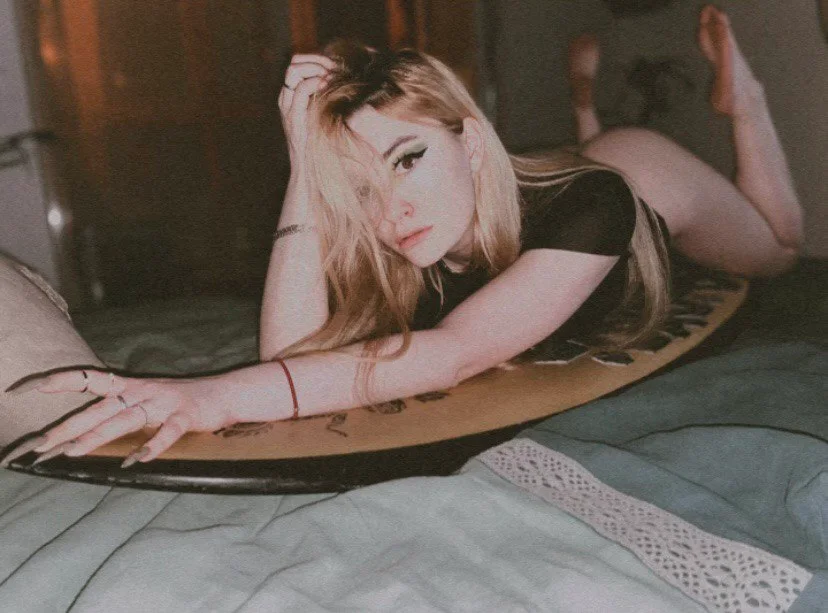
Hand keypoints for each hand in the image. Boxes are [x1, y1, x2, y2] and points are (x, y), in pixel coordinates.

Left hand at [1, 369, 236, 467]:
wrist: (225, 393)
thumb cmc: (180, 401)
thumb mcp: (145, 401)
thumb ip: (116, 412)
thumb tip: (78, 433)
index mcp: (129, 386)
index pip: (86, 379)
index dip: (55, 382)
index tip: (22, 389)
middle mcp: (141, 392)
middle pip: (97, 408)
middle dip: (66, 426)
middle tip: (37, 445)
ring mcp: (163, 403)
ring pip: (124, 419)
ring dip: (97, 435)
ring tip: (71, 452)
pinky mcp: (185, 416)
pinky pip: (167, 433)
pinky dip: (152, 446)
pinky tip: (137, 460)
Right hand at [279, 53, 335, 166]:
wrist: (308, 168)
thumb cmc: (319, 145)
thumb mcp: (323, 118)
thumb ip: (326, 101)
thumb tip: (344, 85)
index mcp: (291, 97)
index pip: (297, 64)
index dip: (315, 59)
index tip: (334, 65)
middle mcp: (286, 99)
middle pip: (294, 63)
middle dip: (316, 60)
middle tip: (334, 68)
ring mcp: (288, 107)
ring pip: (294, 71)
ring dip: (316, 68)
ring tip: (332, 77)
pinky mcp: (294, 116)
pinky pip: (301, 89)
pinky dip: (316, 82)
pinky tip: (328, 86)